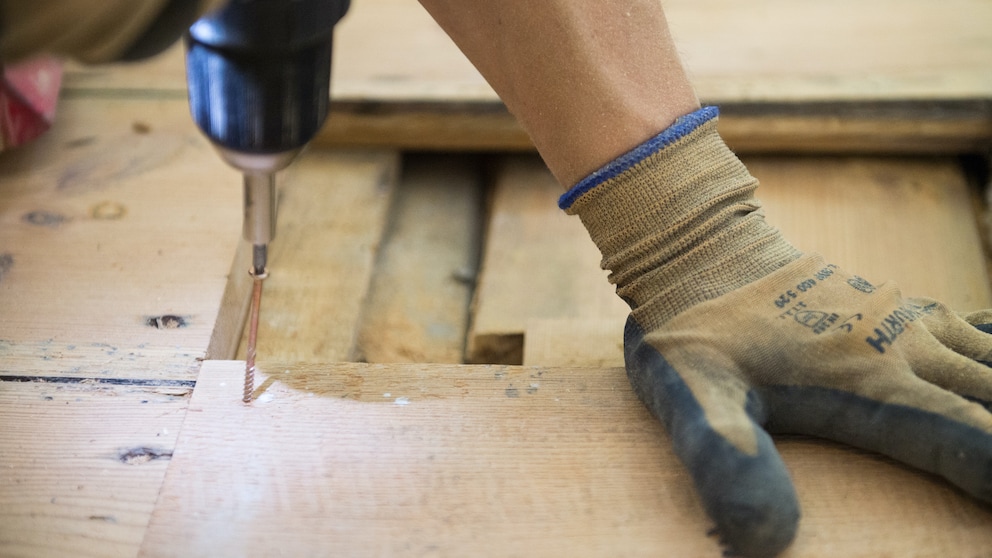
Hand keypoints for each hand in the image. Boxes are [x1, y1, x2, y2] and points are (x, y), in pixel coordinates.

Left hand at [560, 106, 991, 555]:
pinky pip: (974, 330)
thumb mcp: (696, 397)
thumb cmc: (699, 335)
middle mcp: (903, 348)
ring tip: (990, 423)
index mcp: (866, 381)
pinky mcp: (901, 305)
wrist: (705, 254)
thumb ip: (730, 458)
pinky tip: (990, 359)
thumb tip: (763, 539)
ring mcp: (907, 321)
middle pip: (991, 397)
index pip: (962, 436)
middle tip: (990, 472)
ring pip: (989, 363)